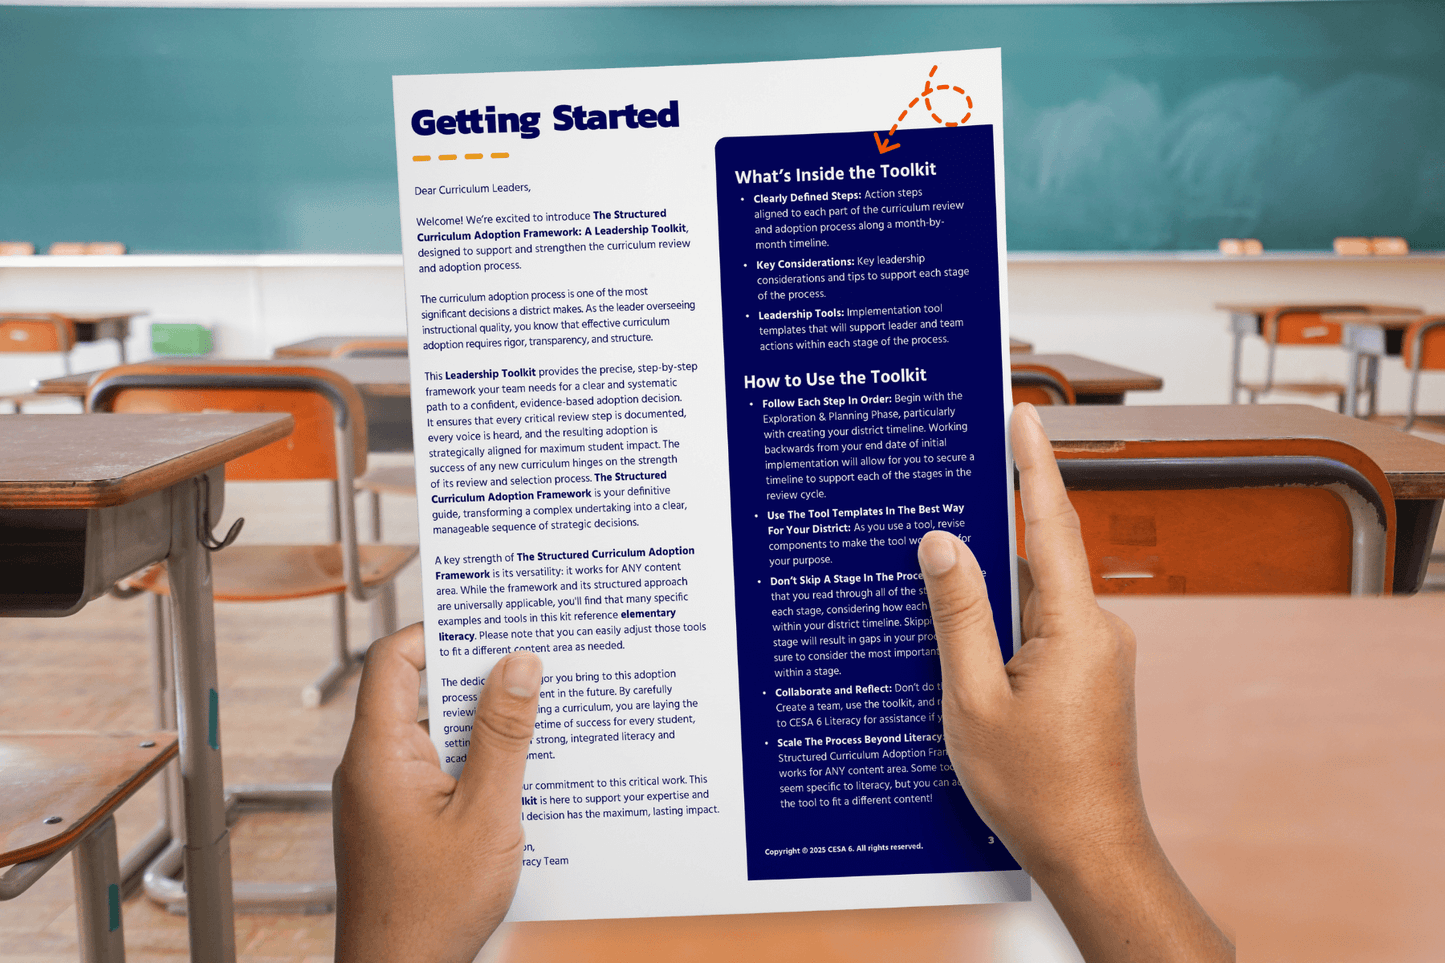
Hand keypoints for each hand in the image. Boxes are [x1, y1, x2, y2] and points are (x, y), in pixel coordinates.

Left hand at [333, 624, 542, 962]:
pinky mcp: (399, 819)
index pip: (393, 659)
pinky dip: (476, 759)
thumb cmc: (429, 913)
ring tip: (537, 715)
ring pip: (433, 731)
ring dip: (482, 723)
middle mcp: (371, 767)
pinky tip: (521, 771)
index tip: (490, 622)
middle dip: (475, 674)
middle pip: (417, 689)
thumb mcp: (486, 817)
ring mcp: (383, 794)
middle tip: (530, 660)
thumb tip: (518, 664)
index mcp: (379, 755)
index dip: (438, 630)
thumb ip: (503, 737)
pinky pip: (438, 766)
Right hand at [918, 403, 1231, 960]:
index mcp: (1074, 628)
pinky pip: (1042, 627)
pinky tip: (968, 645)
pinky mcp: (1092, 674)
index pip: (1050, 524)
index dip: (1033, 464)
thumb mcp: (973, 700)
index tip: (1024, 413)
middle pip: (1038, 557)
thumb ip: (958, 615)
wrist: (1091, 852)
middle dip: (994, 524)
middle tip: (950, 486)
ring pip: (1036, 597)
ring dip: (994, 588)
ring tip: (945, 587)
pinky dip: (1006, 623)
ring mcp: (1100, 653)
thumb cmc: (1033, 789)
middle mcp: (1099, 630)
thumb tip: (943, 544)